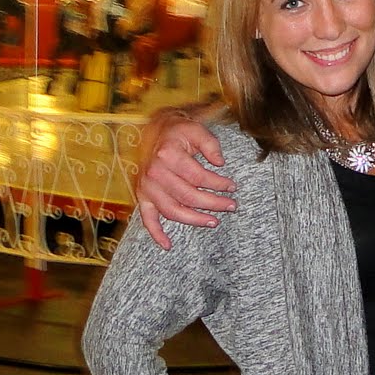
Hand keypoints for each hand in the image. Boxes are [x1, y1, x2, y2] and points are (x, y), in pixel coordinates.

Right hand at [136, 108, 237, 247]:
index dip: (218, 184)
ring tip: (214, 222)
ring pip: (173, 210)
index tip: (232, 187)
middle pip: (188, 196)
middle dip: (213, 203)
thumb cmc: (178, 132)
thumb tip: (220, 163)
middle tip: (231, 206)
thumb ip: (210, 144)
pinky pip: (147, 218)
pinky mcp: (142, 196)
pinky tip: (168, 245)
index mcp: (168, 154)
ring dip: (194, 219)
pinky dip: (156, 233)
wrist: (154, 131)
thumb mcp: (196, 130)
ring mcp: (146, 187)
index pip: (198, 176)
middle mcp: (154, 172)